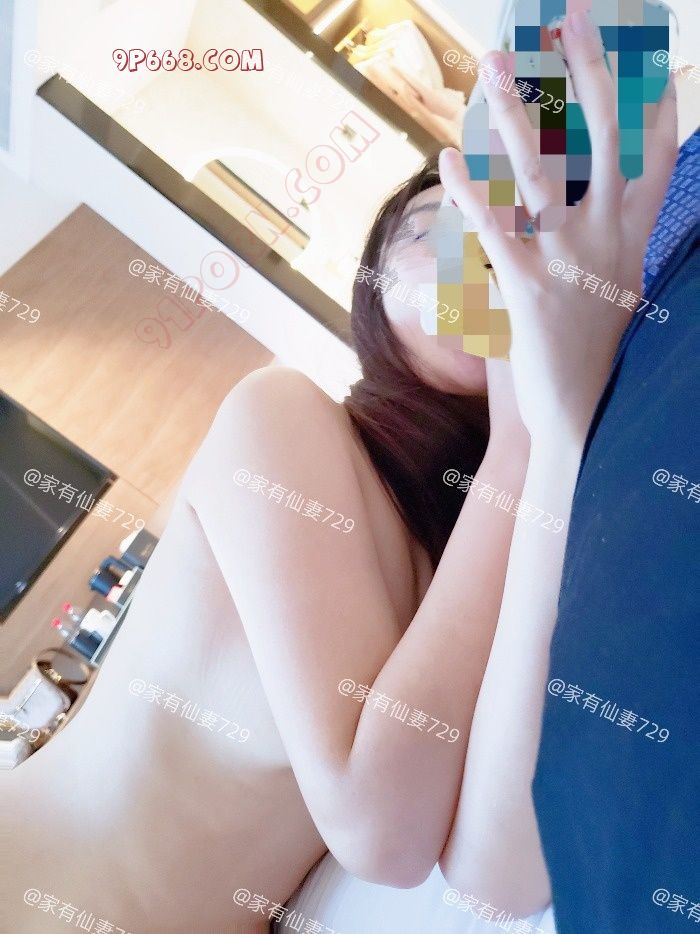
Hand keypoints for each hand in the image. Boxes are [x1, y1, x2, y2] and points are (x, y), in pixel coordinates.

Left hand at [439, 12, 677, 446]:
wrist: (578, 412)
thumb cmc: (589, 344)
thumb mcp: (613, 280)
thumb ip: (608, 230)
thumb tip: (595, 193)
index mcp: (632, 233)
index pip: (652, 148)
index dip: (647, 89)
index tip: (640, 41)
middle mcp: (608, 238)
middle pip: (602, 138)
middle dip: (588, 72)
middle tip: (571, 17)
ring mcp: (570, 262)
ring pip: (541, 173)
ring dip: (515, 113)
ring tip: (492, 64)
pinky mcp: (529, 292)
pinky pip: (493, 231)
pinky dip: (467, 194)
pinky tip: (447, 159)